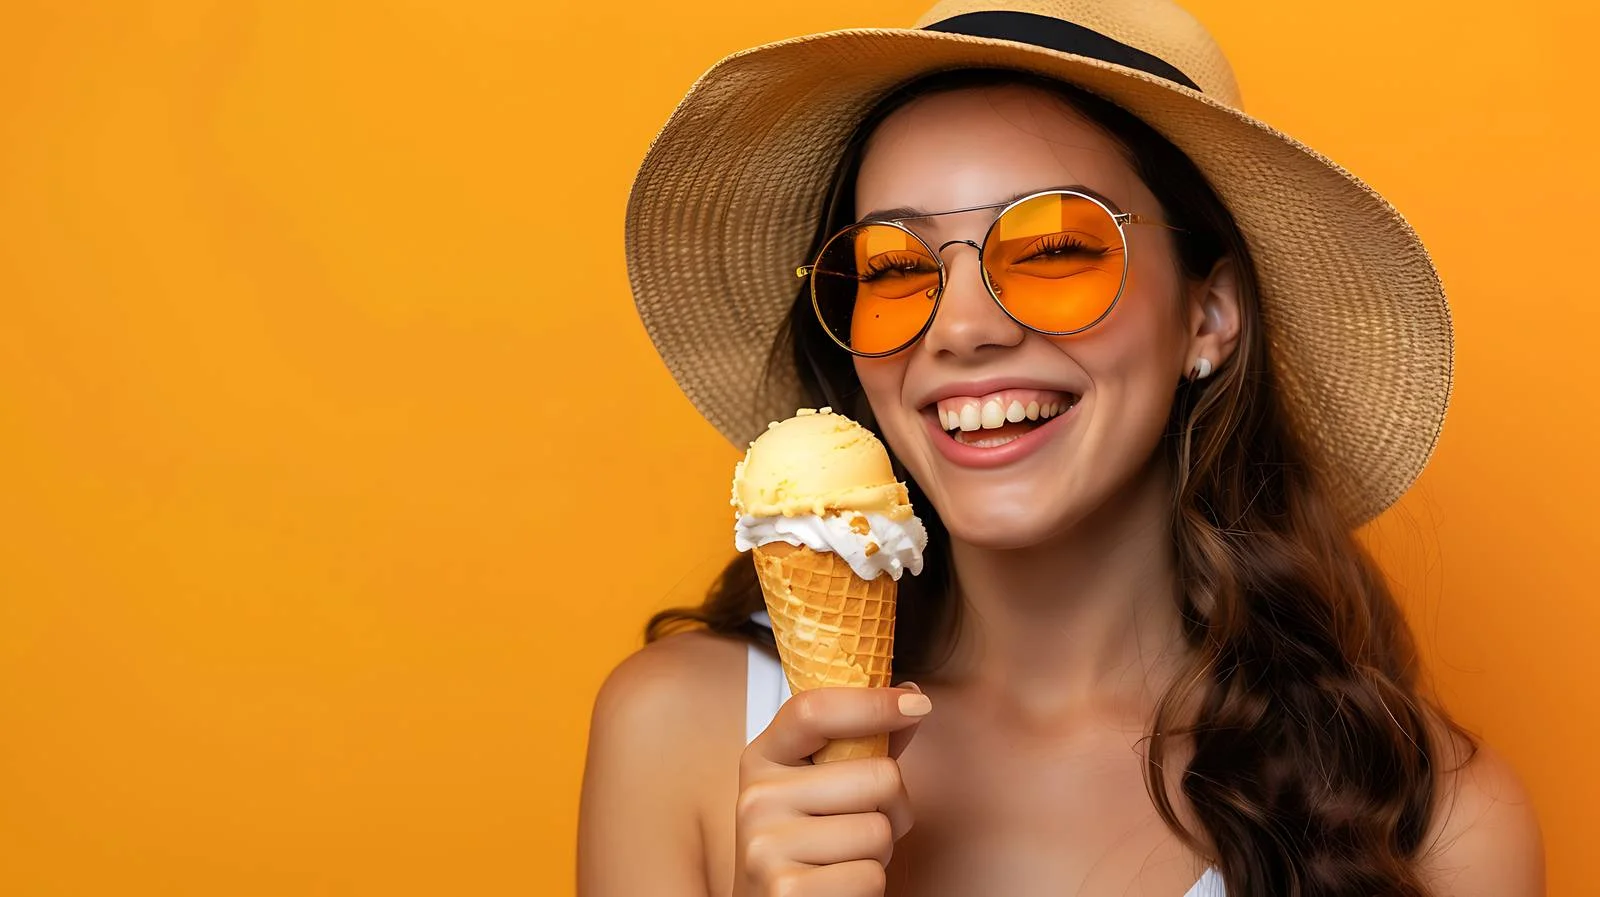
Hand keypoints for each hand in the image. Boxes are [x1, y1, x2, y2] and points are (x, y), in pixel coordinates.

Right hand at [732, 683, 929, 896]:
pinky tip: (837, 887)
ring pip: (879, 831)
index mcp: (762, 760)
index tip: (916, 705)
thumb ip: (862, 745)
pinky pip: (870, 876)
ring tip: (844, 860)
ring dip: (879, 853)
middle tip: (860, 827)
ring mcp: (765, 846)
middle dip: (891, 808)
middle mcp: (755, 798)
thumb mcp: (819, 788)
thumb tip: (911, 695)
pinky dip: (868, 887)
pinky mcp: (786, 891)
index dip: (872, 702)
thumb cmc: (804, 847)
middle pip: (878, 776)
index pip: (813, 710)